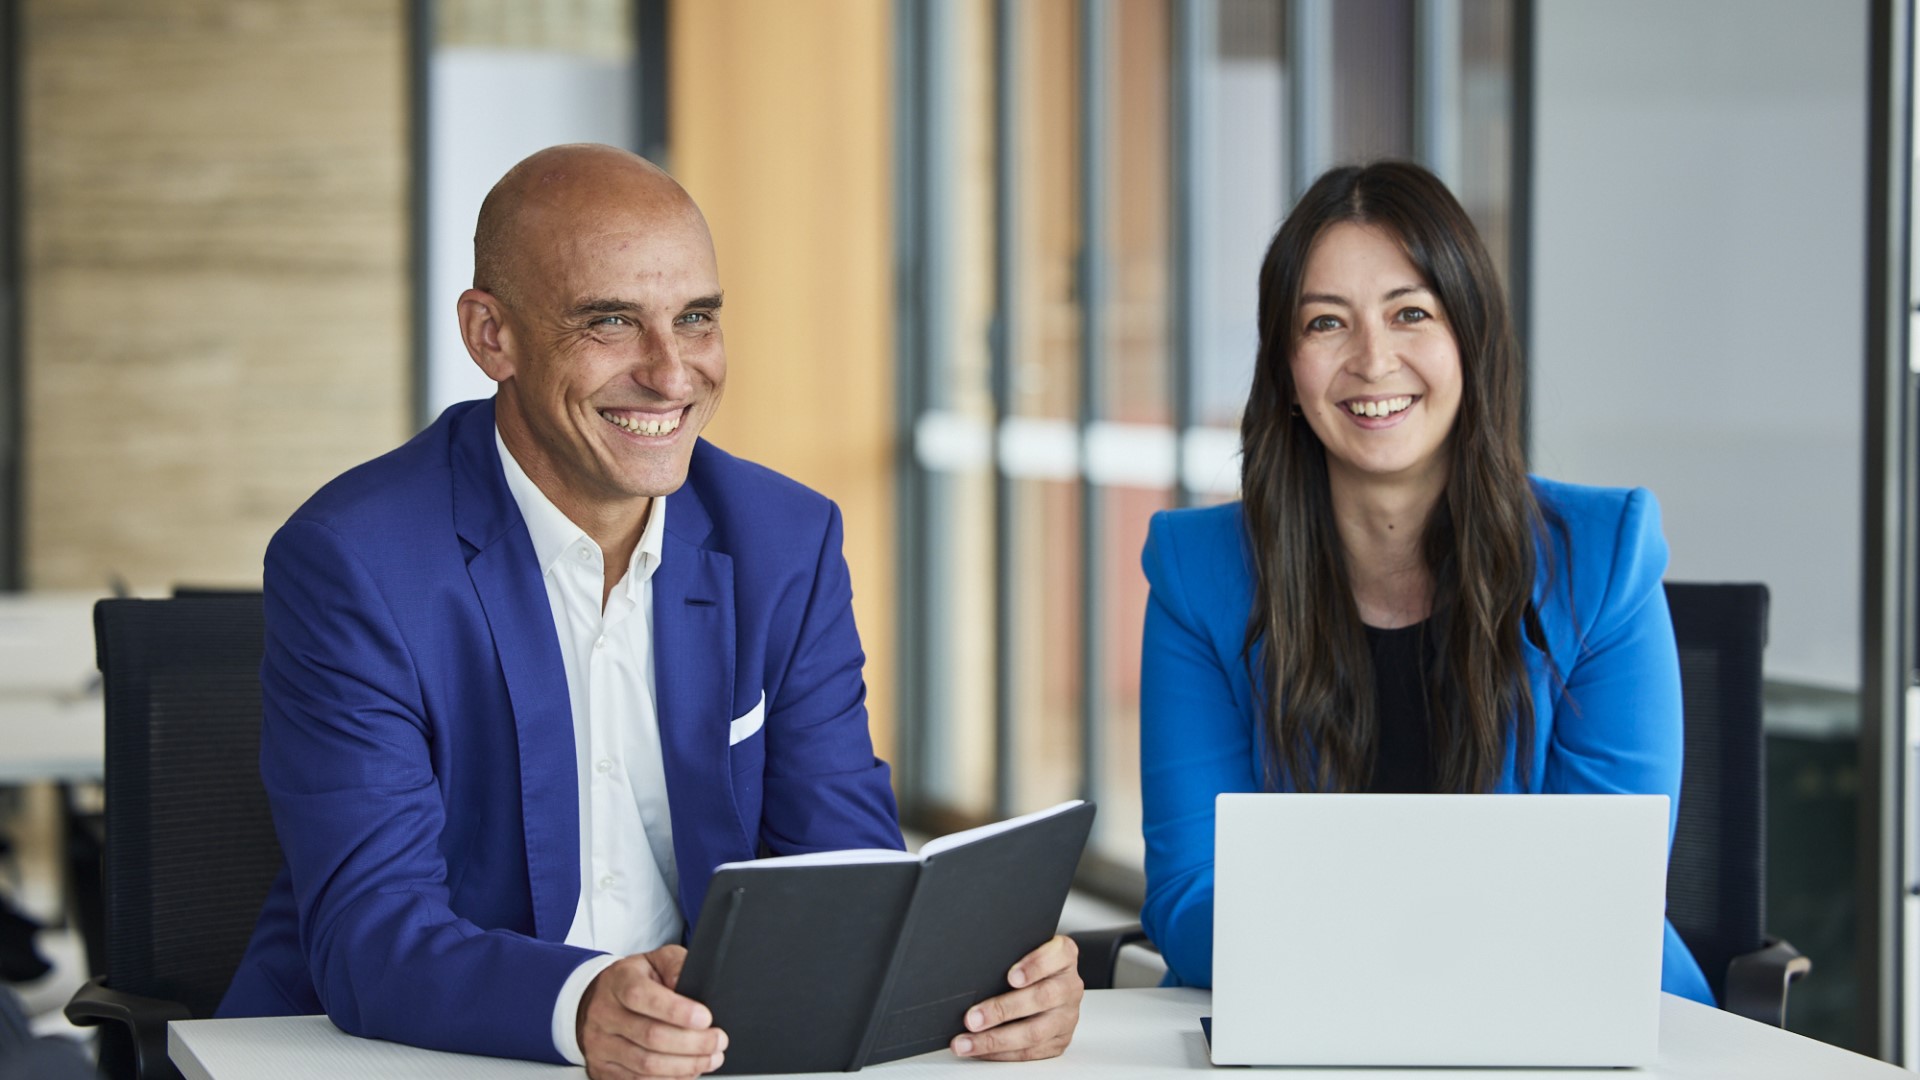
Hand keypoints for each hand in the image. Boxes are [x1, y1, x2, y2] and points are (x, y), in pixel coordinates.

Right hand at [577, 944, 727, 1078]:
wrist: (600, 1000)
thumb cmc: (635, 980)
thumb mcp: (657, 960)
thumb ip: (675, 966)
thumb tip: (686, 985)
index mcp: (619, 981)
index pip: (642, 996)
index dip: (677, 1011)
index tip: (706, 1018)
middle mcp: (604, 1013)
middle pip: (650, 1036)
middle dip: (692, 1043)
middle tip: (718, 1041)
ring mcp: (600, 1044)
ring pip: (646, 1064)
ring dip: (685, 1065)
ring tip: (710, 1058)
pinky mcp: (602, 1068)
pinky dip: (669, 1079)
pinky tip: (688, 1071)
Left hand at [950, 934, 1082, 1060]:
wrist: (1049, 984)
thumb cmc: (1027, 965)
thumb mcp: (1022, 951)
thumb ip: (1007, 956)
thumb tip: (971, 972)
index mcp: (1064, 957)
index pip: (1056, 956)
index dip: (1035, 966)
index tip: (1011, 977)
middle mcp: (1069, 986)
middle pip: (1041, 998)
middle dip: (1003, 1010)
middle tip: (973, 1018)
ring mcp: (1066, 1015)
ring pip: (1035, 1032)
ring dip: (996, 1039)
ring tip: (969, 1041)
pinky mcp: (1059, 1039)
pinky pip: (1031, 1051)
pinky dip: (1002, 1053)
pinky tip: (981, 1050)